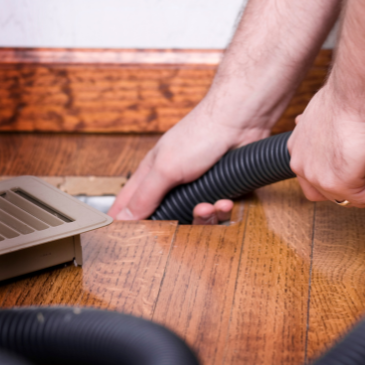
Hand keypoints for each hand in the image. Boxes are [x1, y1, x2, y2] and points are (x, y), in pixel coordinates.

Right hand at [108, 101, 269, 223]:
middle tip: (184, 221)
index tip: (127, 241)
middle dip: (178, 224)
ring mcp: (200, 187)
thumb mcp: (165, 168)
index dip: (127, 223)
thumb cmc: (200, 134)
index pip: (130, 205)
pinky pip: (220, 213)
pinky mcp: (223, 190)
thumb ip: (144, 195)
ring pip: (196, 219)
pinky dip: (223, 209)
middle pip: (168, 219)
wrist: (240, 123)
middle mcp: (175, 182)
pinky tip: (225, 201)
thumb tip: (123, 219)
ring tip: (209, 206)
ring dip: (205, 217)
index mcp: (153, 174)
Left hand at [288, 83, 364, 207]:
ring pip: (348, 198)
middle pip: (327, 193)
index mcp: (296, 147)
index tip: (359, 168)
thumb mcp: (326, 112)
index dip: (338, 175)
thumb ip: (325, 129)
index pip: (313, 177)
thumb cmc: (350, 94)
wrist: (358, 90)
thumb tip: (332, 133)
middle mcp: (301, 164)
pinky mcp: (342, 182)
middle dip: (352, 188)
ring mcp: (319, 176)